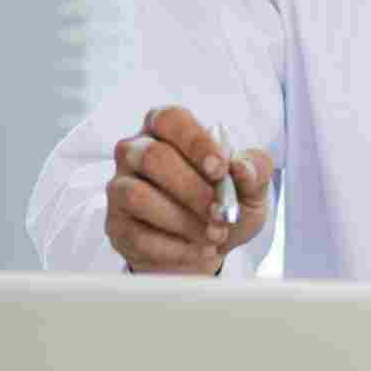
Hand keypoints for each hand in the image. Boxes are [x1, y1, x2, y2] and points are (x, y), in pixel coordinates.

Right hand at [106, 104, 273, 274]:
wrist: (207, 246)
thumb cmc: (224, 204)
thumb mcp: (250, 186)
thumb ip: (254, 171)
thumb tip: (241, 168)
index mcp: (166, 128)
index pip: (171, 120)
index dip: (195, 142)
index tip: (220, 169)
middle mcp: (135, 151)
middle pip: (153, 157)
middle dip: (192, 189)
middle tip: (222, 213)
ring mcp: (120, 187)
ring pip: (138, 196)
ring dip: (183, 221)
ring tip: (215, 236)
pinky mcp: (116, 224)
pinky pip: (137, 234)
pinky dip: (175, 247)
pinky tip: (200, 251)